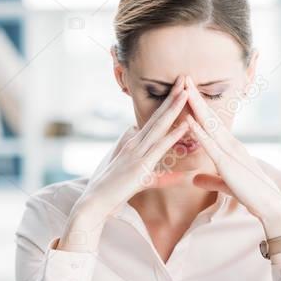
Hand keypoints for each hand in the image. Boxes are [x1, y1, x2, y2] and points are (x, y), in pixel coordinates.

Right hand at [58, 79, 192, 250]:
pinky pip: (159, 149)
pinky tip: (184, 125)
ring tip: (186, 91)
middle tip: (185, 77)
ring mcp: (137, 153)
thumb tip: (179, 175)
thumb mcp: (141, 181)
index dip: (167, 104)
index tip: (180, 88)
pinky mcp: (140, 167)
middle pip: (158, 116)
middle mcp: (135, 143)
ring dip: (173, 108)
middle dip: (172, 96)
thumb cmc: (112, 192)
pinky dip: (172, 136)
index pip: (155, 119)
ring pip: (159, 126)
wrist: (94, 203)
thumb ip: (163, 176)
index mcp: (134, 144)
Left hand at [182, 76, 280, 236]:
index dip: (198, 106)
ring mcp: (229, 152)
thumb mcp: (226, 185)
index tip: (187, 91)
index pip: (211, 122)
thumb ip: (210, 180)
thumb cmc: (251, 195)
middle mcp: (230, 144)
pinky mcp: (227, 164)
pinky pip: (210, 145)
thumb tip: (194, 179)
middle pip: (209, 116)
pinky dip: (198, 132)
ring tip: (184, 88)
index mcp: (230, 147)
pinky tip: (188, 120)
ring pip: (209, 124)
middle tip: (183, 76)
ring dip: (195, 106)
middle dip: (195, 96)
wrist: (270, 205)